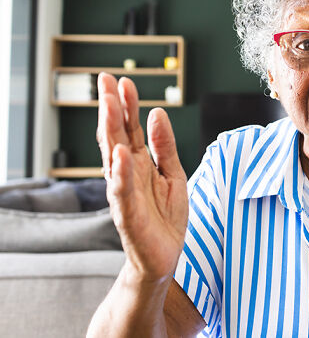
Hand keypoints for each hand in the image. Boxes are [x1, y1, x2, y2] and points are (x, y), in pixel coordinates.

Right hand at [96, 73, 188, 282]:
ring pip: (115, 158)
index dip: (127, 105)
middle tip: (106, 80)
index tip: (123, 80)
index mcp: (139, 164)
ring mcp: (125, 193)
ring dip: (111, 131)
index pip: (129, 129)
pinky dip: (122, 173)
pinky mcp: (129, 216)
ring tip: (110, 105)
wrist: (165, 257)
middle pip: (117, 136)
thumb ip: (165, 146)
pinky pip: (124, 191)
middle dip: (112, 108)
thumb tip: (158, 113)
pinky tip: (121, 153)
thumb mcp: (173, 174)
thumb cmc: (166, 217)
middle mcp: (127, 175)